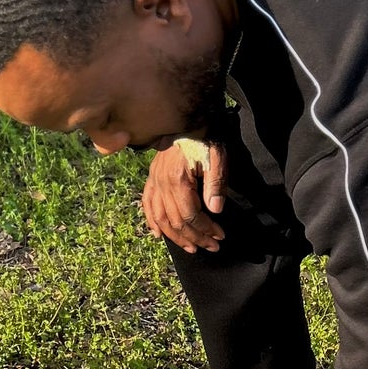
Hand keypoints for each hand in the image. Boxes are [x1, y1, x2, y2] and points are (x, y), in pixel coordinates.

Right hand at [141, 138, 226, 252]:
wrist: (189, 120)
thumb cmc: (206, 139)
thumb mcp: (217, 159)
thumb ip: (216, 184)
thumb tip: (215, 210)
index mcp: (178, 180)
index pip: (190, 215)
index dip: (205, 229)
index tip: (220, 236)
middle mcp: (162, 183)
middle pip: (176, 221)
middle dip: (195, 237)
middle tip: (211, 247)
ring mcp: (155, 181)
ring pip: (161, 218)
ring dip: (176, 237)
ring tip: (191, 247)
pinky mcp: (152, 178)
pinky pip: (147, 204)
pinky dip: (152, 221)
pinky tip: (159, 234)